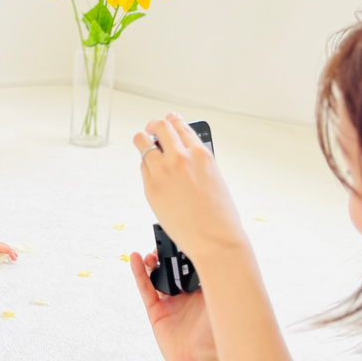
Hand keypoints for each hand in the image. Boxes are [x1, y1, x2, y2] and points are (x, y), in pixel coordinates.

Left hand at [0, 237, 18, 265]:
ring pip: (3, 247)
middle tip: (16, 258)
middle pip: (5, 246)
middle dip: (11, 251)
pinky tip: (6, 254)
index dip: (9, 252)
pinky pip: (0, 248)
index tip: (14, 256)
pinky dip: (5, 250)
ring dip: (9, 251)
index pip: (3, 247)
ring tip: (14, 256)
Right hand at [130, 250, 233, 360]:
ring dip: (154, 261)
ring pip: (159, 277)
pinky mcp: (157, 315)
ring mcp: (173, 306)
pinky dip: (140, 273)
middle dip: (169, 254)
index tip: (184, 233)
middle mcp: (189, 297)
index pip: (196, 264)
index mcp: (208, 292)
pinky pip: (146, 290)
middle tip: (166, 239)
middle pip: (175, 268)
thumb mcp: (223, 296)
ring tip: (153, 251)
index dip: (189, 250)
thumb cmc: (222, 332)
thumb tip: (216, 247)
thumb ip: (218, 275)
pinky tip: (136, 258)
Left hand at [135, 113, 248, 266]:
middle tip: (152, 130)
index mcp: (201, 154)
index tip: (169, 119)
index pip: (181, 126)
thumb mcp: (214, 178)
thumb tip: (183, 152)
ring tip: (144, 145)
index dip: (172, 121)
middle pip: (159, 126)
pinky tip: (152, 171)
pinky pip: (143, 167)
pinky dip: (146, 166)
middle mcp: (180, 158)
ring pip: (141, 141)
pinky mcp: (150, 187)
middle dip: (154, 126)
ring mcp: (163, 171)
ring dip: (143, 141)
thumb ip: (197, 161)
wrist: (215, 241)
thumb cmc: (220, 215)